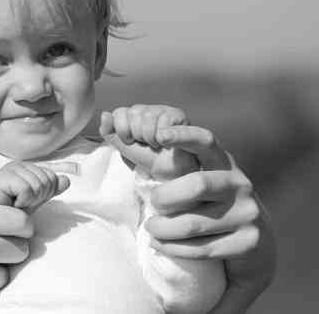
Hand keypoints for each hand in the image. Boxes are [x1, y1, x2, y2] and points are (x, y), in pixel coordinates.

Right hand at [0, 161, 70, 210]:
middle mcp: (20, 165)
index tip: (29, 200)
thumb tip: (66, 180)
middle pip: (48, 180)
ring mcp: (11, 169)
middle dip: (38, 197)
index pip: (53, 176)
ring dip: (30, 200)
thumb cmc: (9, 209)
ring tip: (16, 203)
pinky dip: (23, 200)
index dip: (46, 192)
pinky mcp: (4, 176)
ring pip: (39, 185)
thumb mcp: (35, 200)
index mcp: (28, 168)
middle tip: (22, 203)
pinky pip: (27, 189)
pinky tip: (12, 203)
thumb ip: (50, 190)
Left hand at [100, 104, 186, 147]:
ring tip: (155, 143)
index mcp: (130, 114)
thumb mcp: (121, 144)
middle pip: (134, 113)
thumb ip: (108, 131)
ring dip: (150, 137)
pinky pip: (164, 121)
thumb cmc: (144, 155)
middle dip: (137, 134)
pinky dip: (163, 136)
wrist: (164, 168)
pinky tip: (166, 141)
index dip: (123, 131)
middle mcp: (145, 109)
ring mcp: (161, 110)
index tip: (130, 141)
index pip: (119, 112)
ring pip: (148, 116)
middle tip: (145, 143)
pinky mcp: (177, 115)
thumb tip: (104, 114)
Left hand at [141, 126, 274, 312]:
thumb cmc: (209, 205)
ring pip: (193, 222)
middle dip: (165, 197)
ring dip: (163, 229)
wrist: (255, 243)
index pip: (206, 142)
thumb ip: (174, 169)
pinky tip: (162, 245)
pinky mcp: (249, 242)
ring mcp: (248, 213)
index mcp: (223, 164)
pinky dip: (174, 248)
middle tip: (151, 204)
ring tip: (151, 230)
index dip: (185, 135)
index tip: (160, 135)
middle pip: (197, 185)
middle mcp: (240, 184)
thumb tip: (128, 145)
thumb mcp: (198, 182)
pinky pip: (202, 248)